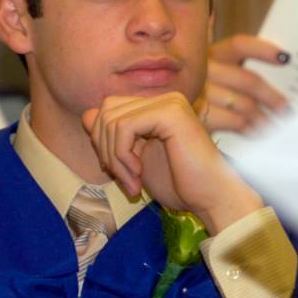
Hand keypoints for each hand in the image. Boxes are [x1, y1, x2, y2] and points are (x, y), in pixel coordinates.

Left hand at [84, 92, 262, 233]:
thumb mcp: (136, 160)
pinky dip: (122, 156)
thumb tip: (86, 114)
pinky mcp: (170, 112)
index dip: (103, 142)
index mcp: (158, 107)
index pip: (109, 110)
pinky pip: (125, 127)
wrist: (211, 199)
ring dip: (115, 158)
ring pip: (112, 119)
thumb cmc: (180, 184)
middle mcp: (164, 98)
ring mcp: (169, 102)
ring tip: (132, 182)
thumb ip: (114, 138)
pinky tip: (138, 176)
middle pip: (106, 110)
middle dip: (105, 148)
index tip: (118, 172)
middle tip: (123, 179)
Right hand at [203, 35, 289, 133]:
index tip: (286, 58)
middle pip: (248, 80)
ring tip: (277, 128)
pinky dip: (252, 130)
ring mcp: (197, 93)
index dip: (263, 50)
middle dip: (272, 97)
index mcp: (210, 55)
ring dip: (264, 118)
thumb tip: (281, 70)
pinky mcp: (196, 117)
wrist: (166, 125)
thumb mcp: (217, 81)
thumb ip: (240, 75)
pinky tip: (259, 135)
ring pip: (245, 104)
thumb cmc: (203, 101)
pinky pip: (235, 122)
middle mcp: (202, 70)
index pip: (239, 45)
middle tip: (288, 110)